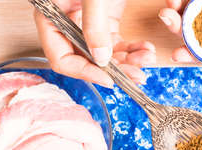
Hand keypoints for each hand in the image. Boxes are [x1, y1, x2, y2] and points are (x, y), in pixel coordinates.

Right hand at [34, 0, 155, 87]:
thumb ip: (95, 25)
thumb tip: (102, 61)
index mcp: (53, 17)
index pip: (62, 58)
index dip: (85, 72)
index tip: (110, 80)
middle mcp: (68, 24)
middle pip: (87, 61)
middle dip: (115, 70)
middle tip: (138, 76)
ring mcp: (87, 24)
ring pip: (106, 56)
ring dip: (128, 61)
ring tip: (148, 59)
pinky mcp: (106, 21)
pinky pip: (117, 43)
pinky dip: (133, 49)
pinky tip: (146, 49)